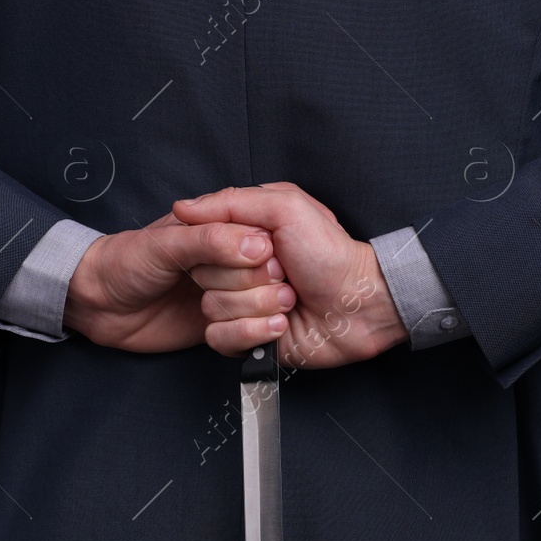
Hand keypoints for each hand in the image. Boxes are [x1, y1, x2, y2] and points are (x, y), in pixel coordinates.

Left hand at [63, 212, 274, 352]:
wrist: (99, 304)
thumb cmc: (124, 262)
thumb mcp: (165, 243)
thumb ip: (210, 241)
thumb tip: (259, 247)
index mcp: (223, 229)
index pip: (266, 241)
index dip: (261, 258)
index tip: (246, 267)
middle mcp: (233, 260)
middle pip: (272, 276)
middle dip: (252, 289)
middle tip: (210, 290)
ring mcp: (230, 293)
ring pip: (269, 305)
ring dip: (251, 314)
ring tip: (216, 312)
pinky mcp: (225, 323)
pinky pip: (253, 332)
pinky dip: (248, 335)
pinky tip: (227, 331)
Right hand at [172, 182, 408, 369]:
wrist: (358, 306)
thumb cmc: (329, 254)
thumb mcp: (286, 207)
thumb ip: (232, 202)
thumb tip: (182, 208)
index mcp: (242, 237)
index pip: (203, 241)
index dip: (231, 248)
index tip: (267, 247)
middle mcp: (237, 270)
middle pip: (204, 277)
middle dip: (250, 278)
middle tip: (285, 274)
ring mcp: (240, 306)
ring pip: (212, 308)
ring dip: (259, 305)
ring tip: (291, 300)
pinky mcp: (245, 339)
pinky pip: (220, 338)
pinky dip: (254, 332)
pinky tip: (282, 326)